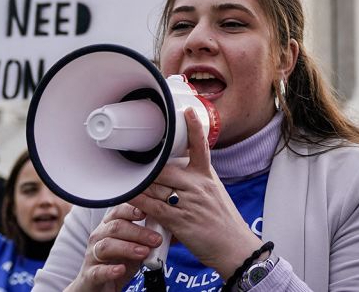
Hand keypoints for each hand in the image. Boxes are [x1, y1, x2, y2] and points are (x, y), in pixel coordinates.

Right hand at [72, 204, 160, 290]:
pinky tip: (121, 269)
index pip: (118, 212)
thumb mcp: (133, 247)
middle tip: (156, 239)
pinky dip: (110, 270)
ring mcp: (92, 256)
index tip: (146, 212)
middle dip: (138, 232)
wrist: (101, 286)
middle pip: (115, 228)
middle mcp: (98, 238)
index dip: (131, 210)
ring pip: (106, 246)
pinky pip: (98, 271)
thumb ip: (144, 237)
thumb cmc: (118, 262)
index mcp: (108, 226)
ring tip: (144, 253)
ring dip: (127, 248)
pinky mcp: (90, 275)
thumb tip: (165, 227)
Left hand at [128, 109, 261, 277]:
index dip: (193, 128)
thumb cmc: (223, 222)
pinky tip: (128, 194)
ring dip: (140, 182)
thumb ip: (197, 180)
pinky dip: (138, 200)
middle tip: (134, 155)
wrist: (234, 248)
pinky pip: (153, 207)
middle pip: (166, 168)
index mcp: (208, 177)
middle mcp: (199, 186)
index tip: (187, 110)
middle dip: (149, 165)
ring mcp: (189, 203)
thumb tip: (178, 169)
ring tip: (125, 175)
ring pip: (157, 186)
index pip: (201, 147)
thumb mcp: (215, 193)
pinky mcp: (180, 221)